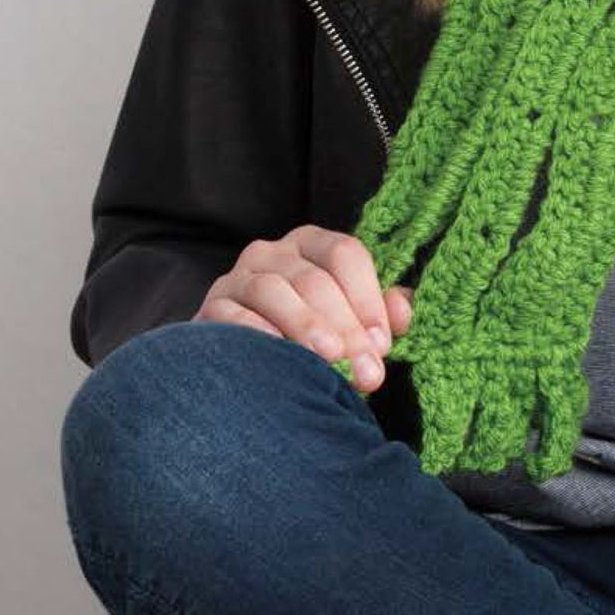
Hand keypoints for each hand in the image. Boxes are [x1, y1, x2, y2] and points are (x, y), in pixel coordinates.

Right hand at [196, 226, 412, 395]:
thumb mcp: (350, 323)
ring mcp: (238, 278)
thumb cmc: (310, 340)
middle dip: (346, 327)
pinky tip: (280, 355)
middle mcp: (272, 252)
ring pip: (274, 290)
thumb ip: (380, 314)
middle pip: (315, 279)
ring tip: (330, 358)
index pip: (345, 254)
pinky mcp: (212, 308)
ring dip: (306, 325)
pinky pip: (234, 315)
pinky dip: (258, 333)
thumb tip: (401, 310)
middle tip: (367, 371)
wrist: (247, 368)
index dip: (368, 298)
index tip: (383, 343)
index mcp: (312, 244)